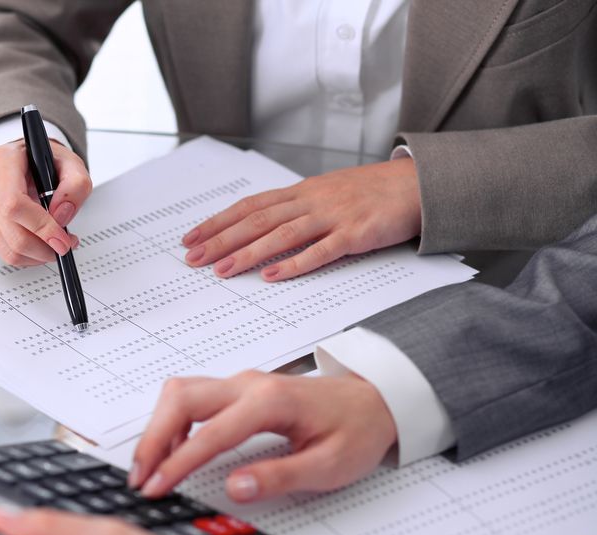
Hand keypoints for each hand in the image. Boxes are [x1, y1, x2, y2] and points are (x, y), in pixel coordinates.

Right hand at [0, 139, 92, 265]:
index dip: (40, 227)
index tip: (62, 239)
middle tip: (64, 245)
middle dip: (43, 247)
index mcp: (4, 160)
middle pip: (11, 231)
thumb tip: (61, 216)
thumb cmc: (46, 162)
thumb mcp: (72, 164)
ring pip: (7, 247)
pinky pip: (3, 250)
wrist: (28, 161)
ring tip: (56, 244)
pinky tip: (40, 243)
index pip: (14, 203)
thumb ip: (75, 186)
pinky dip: (27, 255)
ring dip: (37, 254)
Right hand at [130, 372, 396, 501]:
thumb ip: (279, 476)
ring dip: (159, 427)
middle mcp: (249, 384)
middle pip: (181, 398)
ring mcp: (241, 383)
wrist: (376, 402)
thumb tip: (234, 487)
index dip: (178, 462)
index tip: (156, 486)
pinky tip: (175, 450)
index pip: (210, 433)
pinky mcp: (238, 389)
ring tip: (153, 467)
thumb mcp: (328, 466)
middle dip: (153, 437)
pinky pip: (192, 397)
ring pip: (181, 393)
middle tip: (140, 476)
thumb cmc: (356, 431)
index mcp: (270, 402)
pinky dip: (173, 421)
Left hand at [182, 158, 421, 280]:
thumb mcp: (326, 194)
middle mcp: (311, 201)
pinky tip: (272, 276)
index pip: (249, 207)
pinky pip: (321, 252)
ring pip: (282, 235)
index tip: (190, 238)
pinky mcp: (356, 234)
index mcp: (301, 192)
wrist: (416, 185)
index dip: (218, 222)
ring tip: (223, 271)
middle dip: (221, 240)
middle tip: (193, 259)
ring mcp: (333, 216)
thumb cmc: (370, 193)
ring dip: (248, 254)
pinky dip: (294, 264)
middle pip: (257, 220)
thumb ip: (295, 209)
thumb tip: (259, 225)